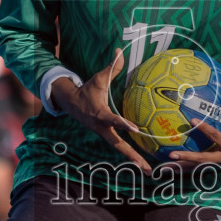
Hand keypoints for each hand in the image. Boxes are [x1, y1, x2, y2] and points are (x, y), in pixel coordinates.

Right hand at [49, 49, 152, 173]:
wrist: (72, 105)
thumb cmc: (88, 90)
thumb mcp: (98, 78)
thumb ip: (112, 67)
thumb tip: (119, 50)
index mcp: (100, 114)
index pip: (113, 120)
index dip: (124, 124)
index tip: (136, 129)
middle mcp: (102, 128)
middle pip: (119, 145)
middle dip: (133, 156)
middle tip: (146, 167)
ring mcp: (104, 135)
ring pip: (121, 150)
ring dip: (134, 160)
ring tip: (149, 171)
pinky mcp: (107, 137)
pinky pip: (120, 147)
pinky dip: (131, 155)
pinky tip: (143, 162)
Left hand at [170, 82, 220, 167]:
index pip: (217, 137)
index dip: (205, 129)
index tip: (192, 121)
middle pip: (204, 159)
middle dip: (188, 157)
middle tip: (172, 154)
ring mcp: (219, 165)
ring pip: (199, 166)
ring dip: (183, 166)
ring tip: (165, 164)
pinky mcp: (216, 167)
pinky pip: (200, 167)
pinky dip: (187, 167)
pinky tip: (172, 166)